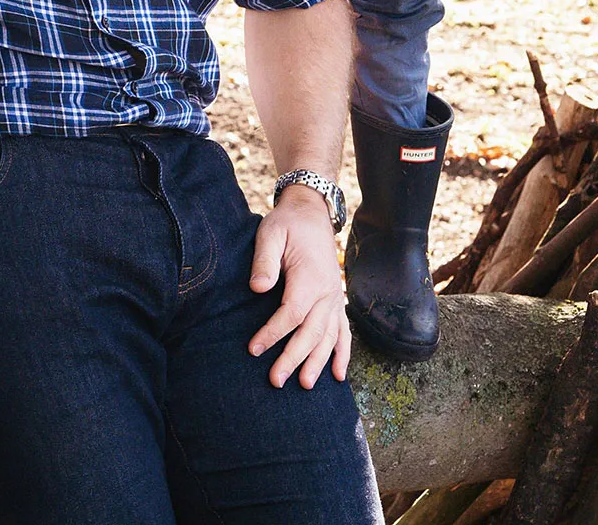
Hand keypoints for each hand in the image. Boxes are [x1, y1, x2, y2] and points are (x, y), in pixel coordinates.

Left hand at [247, 189, 351, 388]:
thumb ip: (265, 261)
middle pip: (311, 332)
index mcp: (309, 277)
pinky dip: (342, 354)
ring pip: (329, 337)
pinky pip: (343, 332)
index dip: (273, 333)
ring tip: (304, 385)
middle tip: (276, 381)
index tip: (253, 349)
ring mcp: (335, 298)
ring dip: (318, 362)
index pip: (292, 313)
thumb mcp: (270, 234)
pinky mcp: (336, 301)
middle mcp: (327, 292)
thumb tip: (258, 288)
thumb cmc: (287, 225)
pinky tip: (338, 377)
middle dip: (294, 358)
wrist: (311, 213)